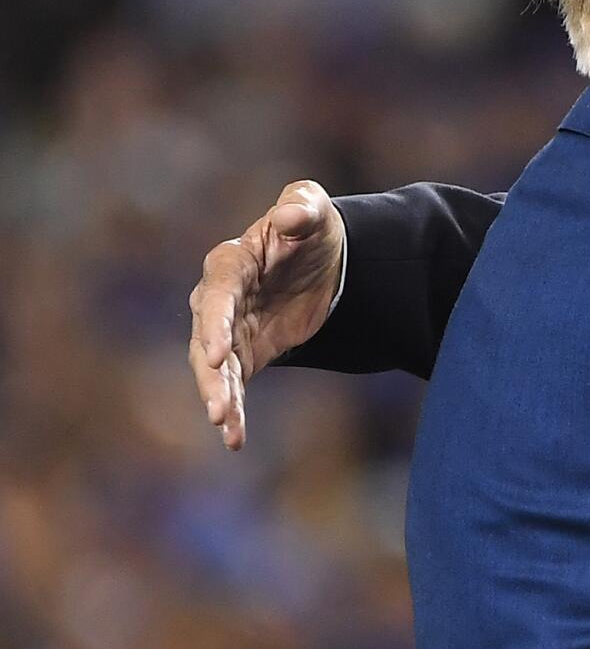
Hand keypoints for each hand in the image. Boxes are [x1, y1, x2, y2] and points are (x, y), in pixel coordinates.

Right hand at [187, 180, 345, 449]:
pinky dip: (233, 411)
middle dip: (211, 374)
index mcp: (230, 264)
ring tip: (225, 428)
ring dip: (218, 398)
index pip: (217, 296)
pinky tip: (235, 440)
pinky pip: (232, 385)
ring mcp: (228, 330)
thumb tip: (290, 216)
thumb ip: (302, 208)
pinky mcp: (244, 354)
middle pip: (206, 340)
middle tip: (217, 407)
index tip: (220, 353)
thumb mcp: (312, 208)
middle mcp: (219, 300)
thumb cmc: (309, 228)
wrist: (324, 259)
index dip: (216, 324)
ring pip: (213, 369)